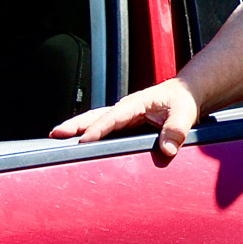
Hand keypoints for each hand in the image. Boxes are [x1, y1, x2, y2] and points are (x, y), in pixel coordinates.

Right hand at [50, 78, 199, 156]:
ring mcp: (123, 116)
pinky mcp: (124, 124)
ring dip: (77, 128)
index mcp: (136, 103)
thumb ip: (176, 130)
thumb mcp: (185, 113)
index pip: (113, 117)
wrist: (186, 94)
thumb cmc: (184, 100)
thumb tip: (168, 149)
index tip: (84, 140)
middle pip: (96, 116)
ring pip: (95, 121)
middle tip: (56, 134)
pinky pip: (103, 128)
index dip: (98, 129)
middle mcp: (126, 109)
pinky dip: (88, 133)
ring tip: (56, 137)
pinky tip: (76, 143)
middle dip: (75, 125)